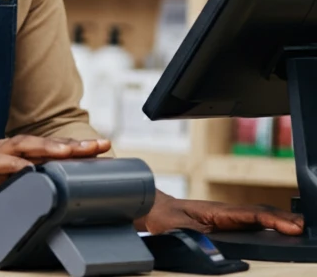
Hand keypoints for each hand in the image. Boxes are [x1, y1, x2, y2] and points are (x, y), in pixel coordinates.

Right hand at [0, 135, 110, 218]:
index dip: (77, 147)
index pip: (51, 147)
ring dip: (47, 147)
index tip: (104, 147)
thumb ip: (31, 182)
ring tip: (68, 151)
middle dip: (71, 144)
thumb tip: (61, 191)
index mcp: (18, 154)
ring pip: (24, 146)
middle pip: (44, 142)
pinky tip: (27, 168)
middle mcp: (8, 149)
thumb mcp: (10, 185)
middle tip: (98, 146)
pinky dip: (14, 164)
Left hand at [141, 191, 303, 235]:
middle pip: (260, 213)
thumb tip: (210, 245)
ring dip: (279, 221)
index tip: (292, 226)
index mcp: (218, 210)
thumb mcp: (176, 229)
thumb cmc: (165, 217)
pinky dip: (270, 224)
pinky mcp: (227, 222)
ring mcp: (228, 216)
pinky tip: (281, 230)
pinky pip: (253, 222)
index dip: (273, 220)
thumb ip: (194, 237)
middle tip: (304, 227)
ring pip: (259, 217)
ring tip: (300, 229)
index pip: (251, 214)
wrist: (155, 210)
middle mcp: (226, 211)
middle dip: (284, 220)